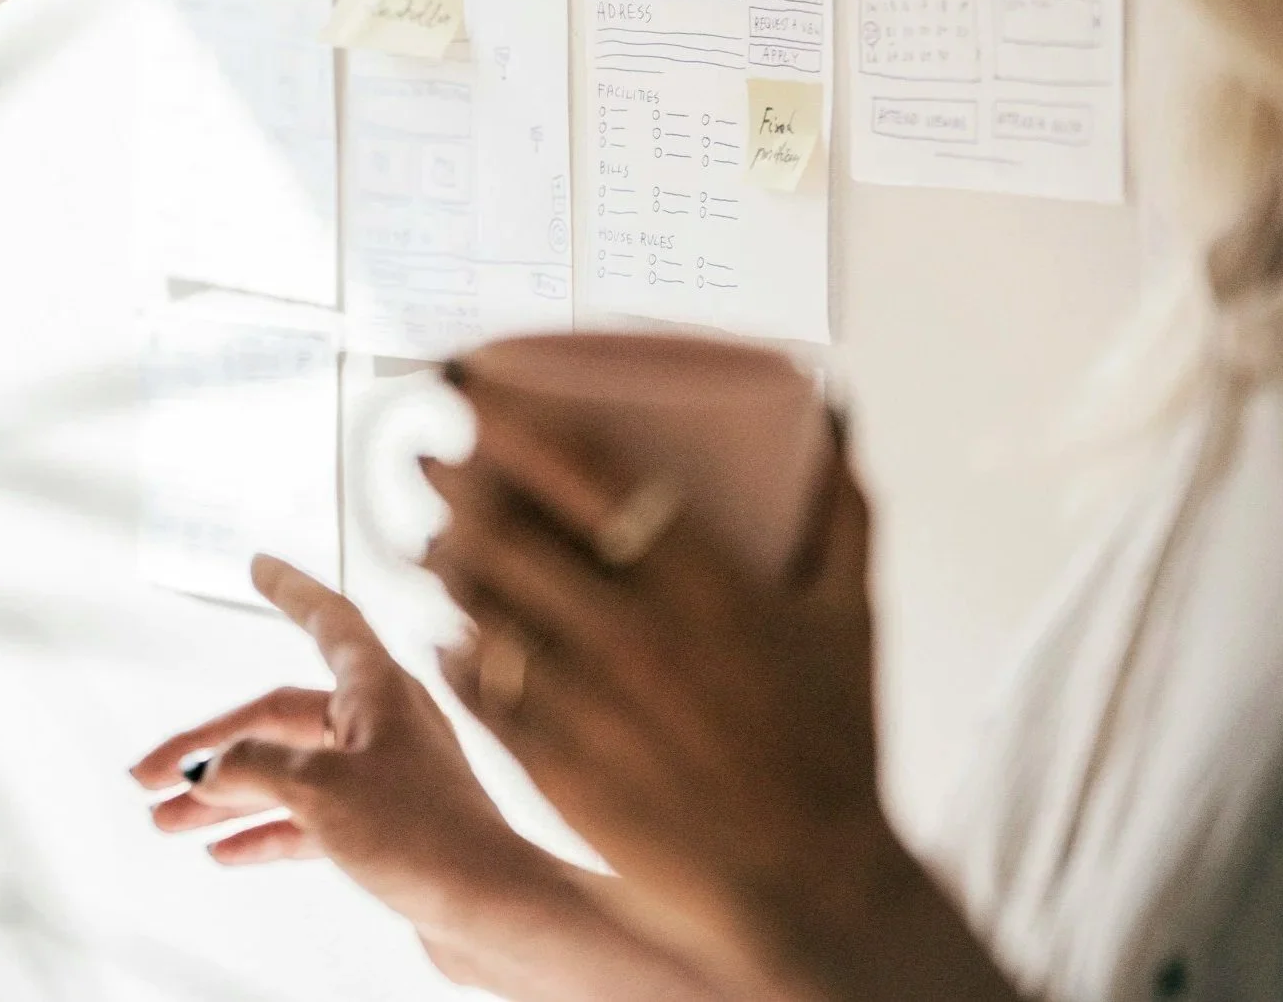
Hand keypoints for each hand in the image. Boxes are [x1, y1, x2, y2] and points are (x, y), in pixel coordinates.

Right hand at [129, 558, 551, 952]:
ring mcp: (383, 774)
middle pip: (280, 717)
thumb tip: (211, 766)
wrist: (491, 910)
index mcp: (377, 687)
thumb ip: (258, 769)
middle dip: (211, 747)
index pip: (327, 618)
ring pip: (288, 772)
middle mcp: (381, 720)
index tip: (257, 562)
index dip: (290, 587)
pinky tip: (223, 851)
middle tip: (145, 779)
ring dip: (226, 797)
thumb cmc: (421, 835)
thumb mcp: (323, 792)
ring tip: (165, 822)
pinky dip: (266, 830)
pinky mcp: (384, 826)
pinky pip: (310, 817)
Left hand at [420, 406, 916, 999]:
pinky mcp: (556, 766)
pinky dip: (456, 649)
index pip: (583, 474)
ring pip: (481, 605)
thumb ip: (844, 509)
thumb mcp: (854, 618)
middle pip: (508, 531)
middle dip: (453, 483)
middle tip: (427, 457)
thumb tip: (834, 412)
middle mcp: (631, 632)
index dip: (514, 423)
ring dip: (443, 559)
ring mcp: (586, 702)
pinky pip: (481, 687)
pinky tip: (449, 630)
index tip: (474, 392)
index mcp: (702, 582)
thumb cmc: (836, 747)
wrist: (815, 890)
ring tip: (429, 538)